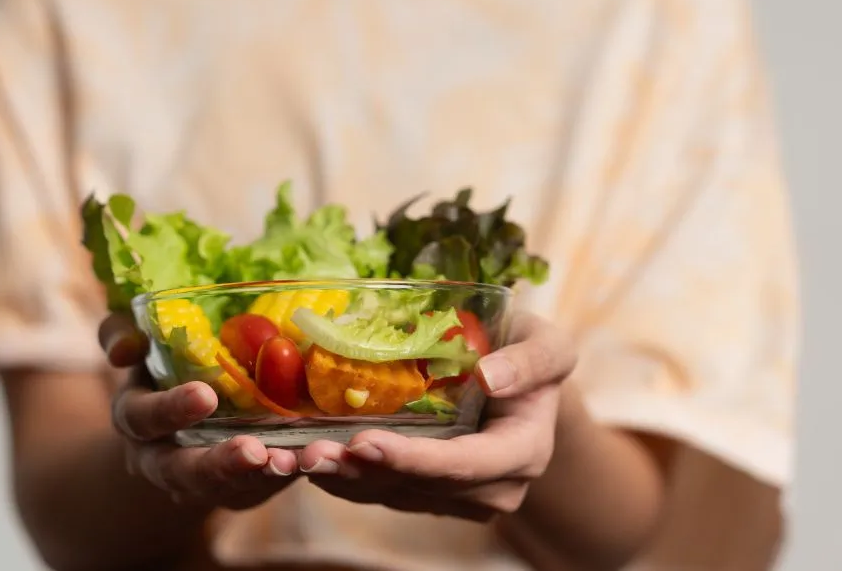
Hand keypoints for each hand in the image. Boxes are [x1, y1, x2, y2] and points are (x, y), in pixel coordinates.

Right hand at [100, 313, 299, 509]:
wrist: (176, 421)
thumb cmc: (162, 369)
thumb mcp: (141, 346)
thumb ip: (123, 333)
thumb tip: (123, 349)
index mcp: (135, 417)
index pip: (142, 418)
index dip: (170, 409)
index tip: (205, 396)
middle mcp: (158, 459)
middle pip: (180, 471)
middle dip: (217, 463)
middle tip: (253, 450)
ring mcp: (195, 484)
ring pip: (221, 490)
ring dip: (255, 478)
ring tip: (287, 462)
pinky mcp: (232, 494)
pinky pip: (253, 493)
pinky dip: (277, 480)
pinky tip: (302, 464)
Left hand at [297, 312, 576, 520]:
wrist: (521, 381)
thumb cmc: (530, 353)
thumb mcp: (548, 344)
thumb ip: (531, 360)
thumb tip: (490, 378)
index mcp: (523, 452)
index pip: (463, 465)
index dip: (413, 459)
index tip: (365, 441)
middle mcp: (492, 487)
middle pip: (417, 486)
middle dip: (361, 471)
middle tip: (309, 452)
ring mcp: (457, 497)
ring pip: (390, 494)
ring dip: (340, 477)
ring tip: (293, 456)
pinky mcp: (426, 494)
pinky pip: (379, 490)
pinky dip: (340, 475)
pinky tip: (301, 458)